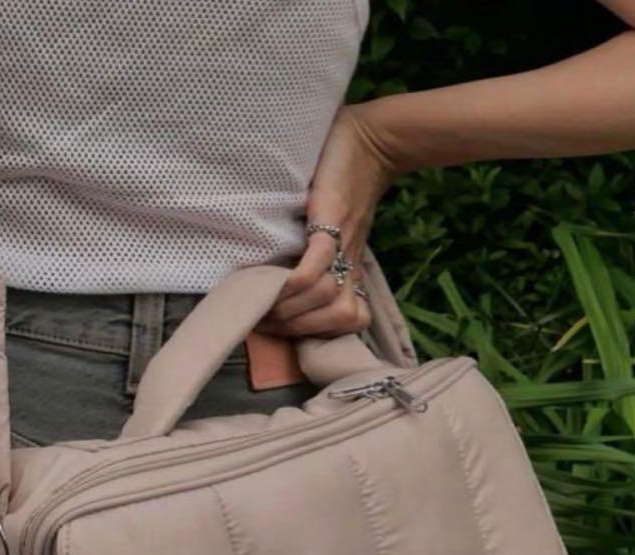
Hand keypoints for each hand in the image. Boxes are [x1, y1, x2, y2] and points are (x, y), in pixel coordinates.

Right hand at [256, 103, 396, 338]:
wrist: (370, 142)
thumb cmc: (345, 181)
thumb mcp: (334, 228)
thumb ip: (318, 252)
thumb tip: (278, 273)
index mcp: (349, 272)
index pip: (339, 325)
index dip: (304, 332)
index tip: (272, 324)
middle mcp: (349, 266)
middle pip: (331, 320)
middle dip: (293, 324)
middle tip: (264, 316)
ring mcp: (342, 246)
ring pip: (327, 301)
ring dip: (294, 306)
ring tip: (270, 300)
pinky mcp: (332, 223)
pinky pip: (318, 266)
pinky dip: (300, 280)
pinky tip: (284, 281)